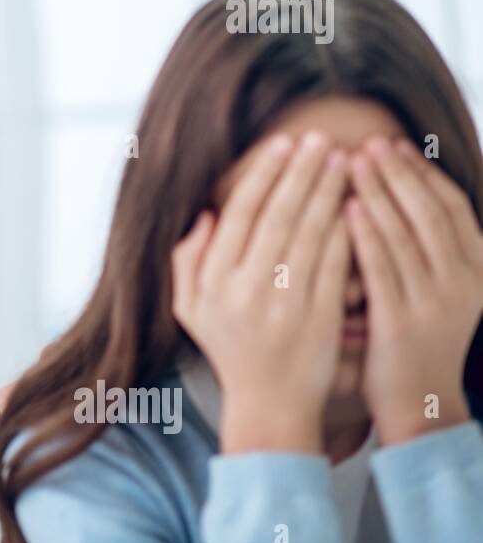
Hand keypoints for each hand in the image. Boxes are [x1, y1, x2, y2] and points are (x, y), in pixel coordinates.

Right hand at [171, 131, 350, 453]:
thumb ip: (186, 259)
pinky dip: (347, 228)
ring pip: (311, 233)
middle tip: (316, 138)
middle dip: (300, 171)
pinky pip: (336, 262)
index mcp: (214, 282)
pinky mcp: (321, 316)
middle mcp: (247, 289)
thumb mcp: (190, 307)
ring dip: (328, 190)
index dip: (262, 175)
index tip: (280, 145)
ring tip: (341, 159)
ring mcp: (286, 303)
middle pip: (279, 215)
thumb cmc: (230, 348)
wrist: (270, 404)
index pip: (240, 214)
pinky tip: (356, 201)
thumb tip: (205, 214)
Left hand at [344, 136, 481, 443]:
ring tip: (353, 160)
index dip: (423, 173)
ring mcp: (435, 302)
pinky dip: (365, 233)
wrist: (419, 401)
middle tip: (371, 141)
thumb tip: (400, 191)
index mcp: (476, 268)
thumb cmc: (416, 338)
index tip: (396, 144)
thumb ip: (428, 246)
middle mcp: (463, 281)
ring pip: (404, 233)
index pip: (450, 206)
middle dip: (398, 172)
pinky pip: (382, 267)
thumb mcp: (439, 288)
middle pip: (428, 212)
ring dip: (378, 191)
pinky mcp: (402, 321)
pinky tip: (345, 207)